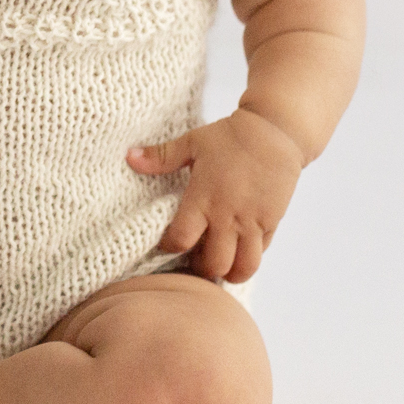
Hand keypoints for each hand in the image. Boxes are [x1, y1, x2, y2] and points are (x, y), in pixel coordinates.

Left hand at [125, 108, 304, 282]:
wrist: (275, 131)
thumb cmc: (229, 136)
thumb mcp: (192, 143)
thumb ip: (161, 157)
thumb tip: (129, 157)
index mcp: (203, 198)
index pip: (181, 240)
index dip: (170, 248)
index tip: (168, 243)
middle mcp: (227, 215)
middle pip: (213, 264)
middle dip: (201, 269)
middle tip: (194, 261)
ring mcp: (252, 222)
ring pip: (242, 267)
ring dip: (229, 272)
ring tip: (220, 264)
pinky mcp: (271, 222)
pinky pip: (260, 253)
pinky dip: (248, 258)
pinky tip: (238, 250)